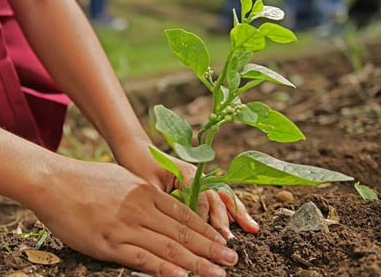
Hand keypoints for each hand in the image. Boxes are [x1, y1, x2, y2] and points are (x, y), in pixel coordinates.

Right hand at [31, 161, 237, 276]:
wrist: (53, 182)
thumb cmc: (84, 179)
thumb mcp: (120, 178)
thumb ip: (142, 193)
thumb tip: (158, 206)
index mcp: (145, 192)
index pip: (184, 214)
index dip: (206, 230)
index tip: (223, 241)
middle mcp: (141, 208)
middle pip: (183, 232)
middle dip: (210, 248)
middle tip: (232, 260)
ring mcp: (125, 226)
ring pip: (168, 248)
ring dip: (196, 262)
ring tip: (218, 272)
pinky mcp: (108, 243)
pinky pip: (141, 259)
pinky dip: (164, 269)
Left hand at [113, 140, 259, 238]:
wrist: (136, 149)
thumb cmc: (138, 165)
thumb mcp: (147, 185)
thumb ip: (163, 201)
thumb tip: (173, 225)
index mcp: (186, 173)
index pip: (201, 197)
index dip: (205, 217)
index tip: (207, 235)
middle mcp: (197, 175)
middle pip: (216, 197)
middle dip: (224, 219)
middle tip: (229, 239)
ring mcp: (200, 179)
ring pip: (222, 197)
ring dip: (237, 213)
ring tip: (252, 228)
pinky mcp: (198, 184)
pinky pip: (218, 197)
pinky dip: (231, 209)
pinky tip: (243, 221)